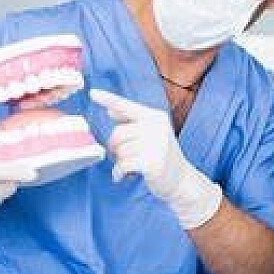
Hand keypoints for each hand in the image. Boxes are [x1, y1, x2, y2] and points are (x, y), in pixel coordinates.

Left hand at [91, 88, 221, 228]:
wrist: (182, 180)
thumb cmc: (162, 156)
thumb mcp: (152, 134)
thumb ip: (132, 122)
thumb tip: (110, 111)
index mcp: (156, 117)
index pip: (126, 106)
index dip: (108, 99)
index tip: (92, 93)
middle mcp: (157, 128)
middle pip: (117, 133)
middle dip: (115, 148)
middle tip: (124, 157)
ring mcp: (155, 145)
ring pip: (119, 151)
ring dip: (119, 162)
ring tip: (131, 166)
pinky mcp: (152, 163)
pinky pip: (122, 165)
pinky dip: (118, 173)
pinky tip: (122, 177)